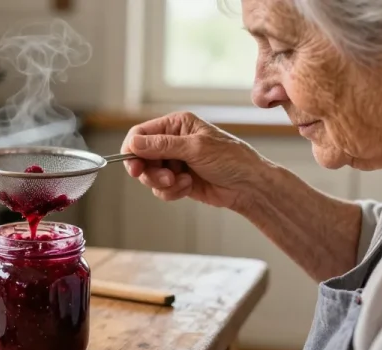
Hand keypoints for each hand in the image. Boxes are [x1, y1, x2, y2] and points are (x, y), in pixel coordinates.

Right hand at [120, 112, 269, 209]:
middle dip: (150, 171)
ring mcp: (174, 162)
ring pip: (149, 175)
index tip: (135, 167)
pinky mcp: (177, 180)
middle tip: (164, 179)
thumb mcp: (195, 148)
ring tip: (181, 183)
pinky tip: (188, 187)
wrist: (249, 186)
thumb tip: (133, 143)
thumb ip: (162, 145)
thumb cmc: (231, 159)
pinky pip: (160, 189)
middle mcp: (172, 141)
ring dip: (163, 183)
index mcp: (176, 125)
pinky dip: (171, 191)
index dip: (133, 150)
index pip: (140, 134)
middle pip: (140, 157)